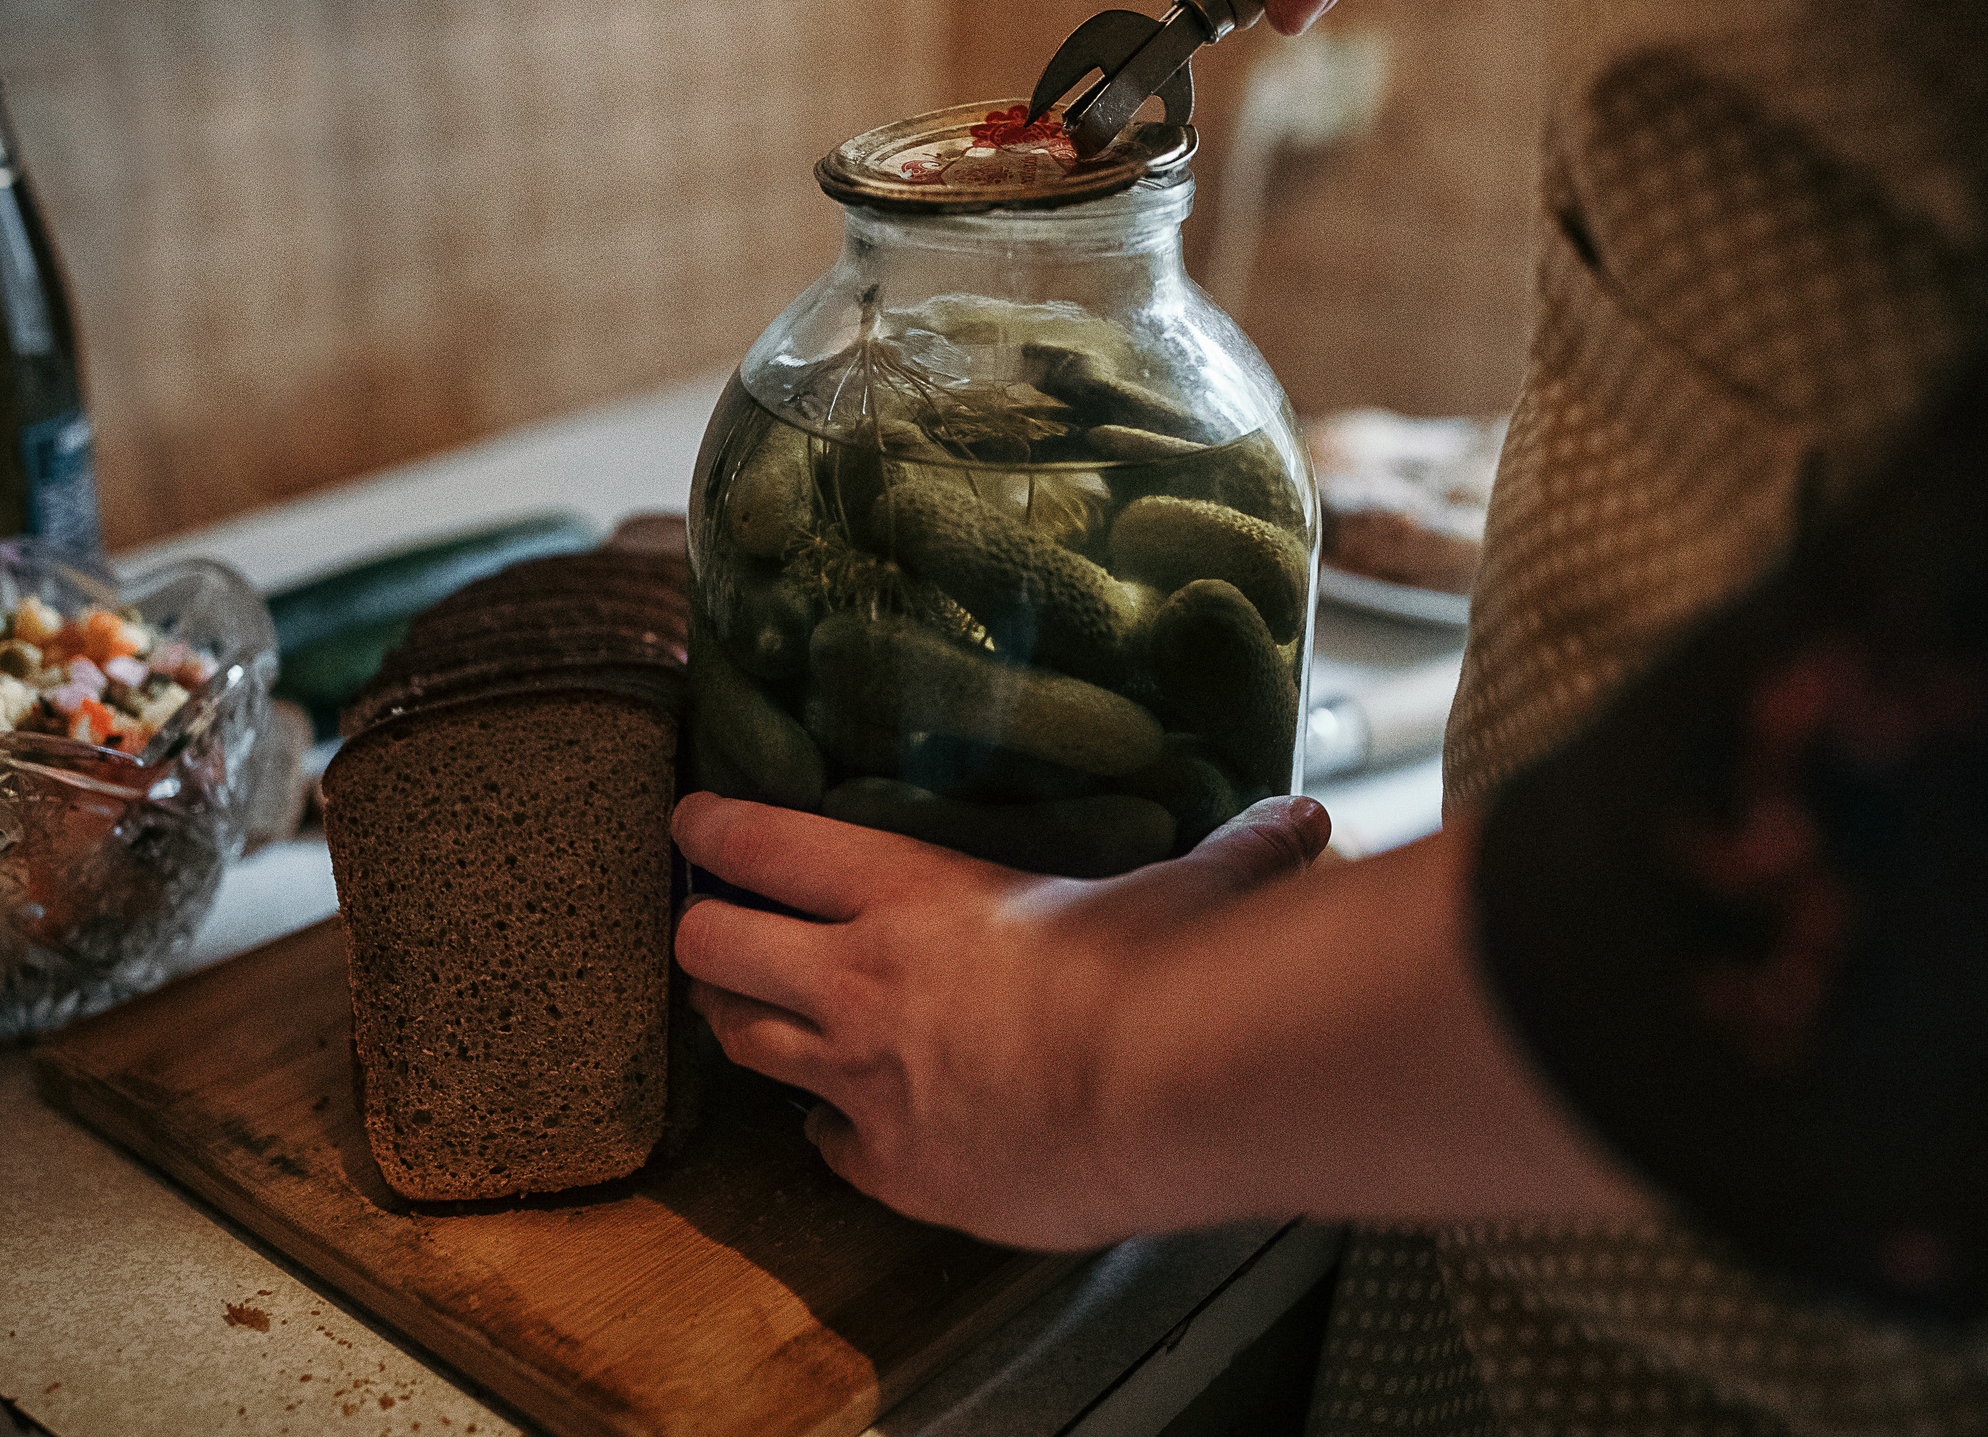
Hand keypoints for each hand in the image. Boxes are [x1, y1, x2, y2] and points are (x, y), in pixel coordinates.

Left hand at [670, 792, 1334, 1249]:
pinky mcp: (897, 1168)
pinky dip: (827, 1135)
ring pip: (747, 1043)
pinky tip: (839, 1130)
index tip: (688, 821)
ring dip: (742, 1024)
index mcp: (910, 892)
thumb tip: (1299, 820)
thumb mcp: (1191, 888)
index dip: (712, 830)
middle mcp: (861, 979)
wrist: (1164, 1094)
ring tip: (746, 1013)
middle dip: (701, 935)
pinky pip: (825, 1148)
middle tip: (705, 928)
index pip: (766, 842)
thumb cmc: (1166, 971)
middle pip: (714, 947)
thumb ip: (1232, 853)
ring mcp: (866, 1083)